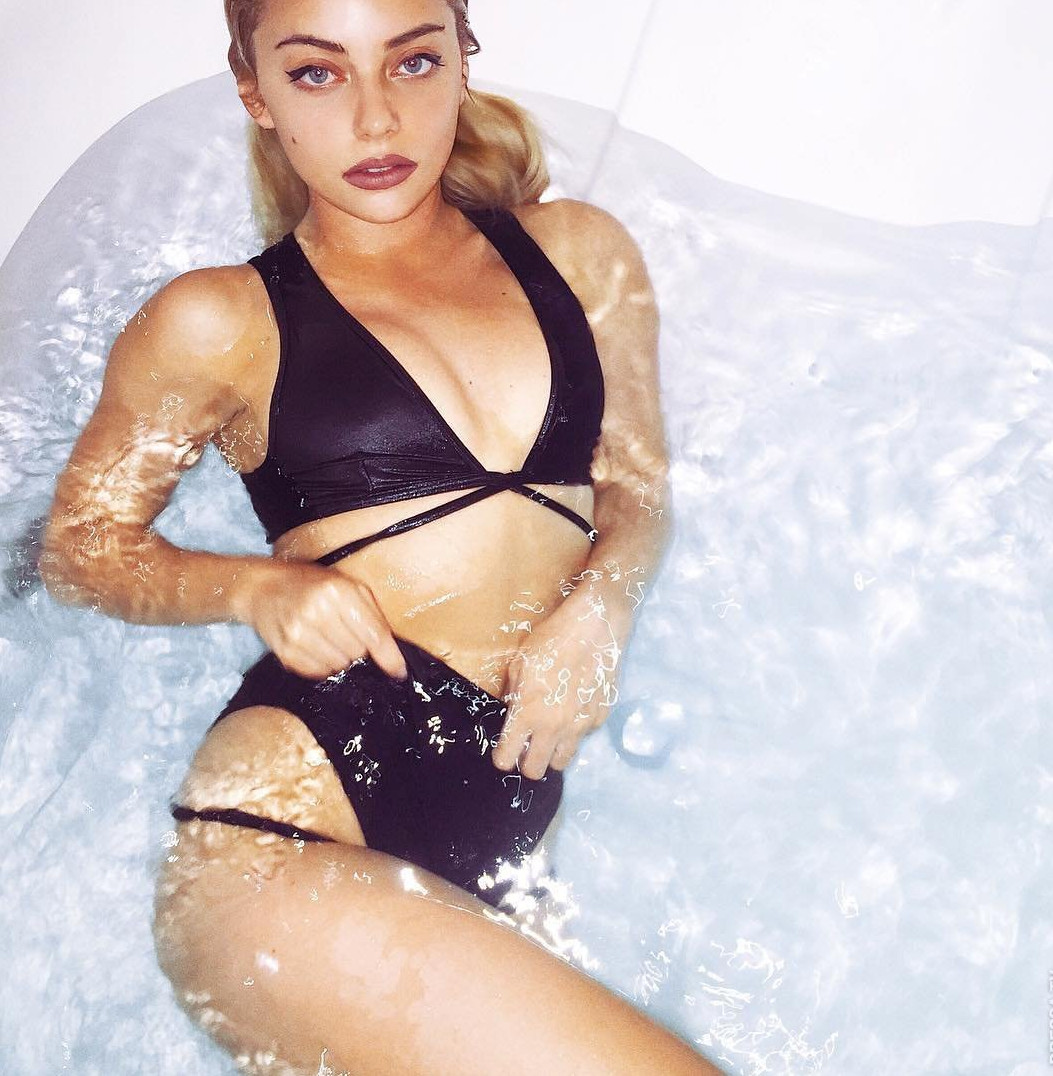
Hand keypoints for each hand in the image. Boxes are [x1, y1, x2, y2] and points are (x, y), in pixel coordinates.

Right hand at [232, 560, 407, 680]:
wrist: (261, 588)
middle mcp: (317, 612)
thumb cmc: (310, 584)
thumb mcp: (345, 585)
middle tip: (347, 634)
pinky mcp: (285, 652)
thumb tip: (391, 650)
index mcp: (338, 592)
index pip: (373, 634)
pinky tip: (317, 647)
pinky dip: (324, 665)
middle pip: (358, 653)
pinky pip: (318, 673)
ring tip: (330, 639)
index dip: (389, 657)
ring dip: (342, 658)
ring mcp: (298, 634)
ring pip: (339, 666)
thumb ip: (371, 613)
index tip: (399, 672)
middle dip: (360, 649)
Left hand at [491, 594, 626, 778]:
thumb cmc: (552, 639)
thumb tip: (511, 710)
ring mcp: (580, 726)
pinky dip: (575, 730)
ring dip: (552, 752)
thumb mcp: (520, 661)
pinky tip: (574, 707)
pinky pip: (583, 736)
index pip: (508, 758)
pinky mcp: (600, 718)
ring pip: (562, 762)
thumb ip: (513, 693)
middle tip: (527, 746)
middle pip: (536, 770)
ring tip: (551, 733)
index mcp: (527, 713)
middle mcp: (553, 727)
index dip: (503, 757)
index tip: (504, 750)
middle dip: (527, 763)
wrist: (595, 627)